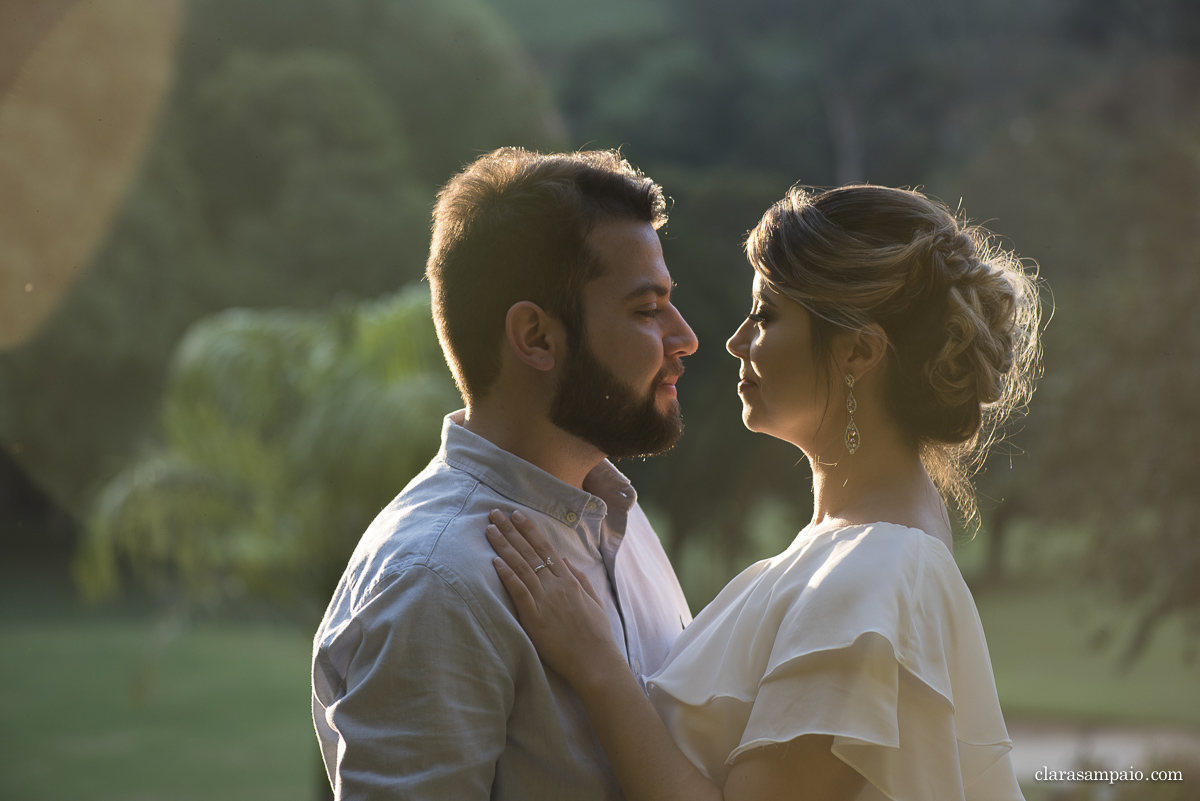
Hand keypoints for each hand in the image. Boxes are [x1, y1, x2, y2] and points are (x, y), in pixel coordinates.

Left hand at [485, 509, 625, 690]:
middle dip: (511, 530)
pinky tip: (495, 561)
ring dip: (503, 546)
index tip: (517, 515)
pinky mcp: (535, 617)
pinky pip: (519, 591)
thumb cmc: (596, 635)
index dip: (530, 530)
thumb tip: (564, 560)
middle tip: (495, 512)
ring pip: (521, 566)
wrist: (596, 661)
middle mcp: (557, 585)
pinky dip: (507, 574)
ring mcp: (545, 600)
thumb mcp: (593, 601)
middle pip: (529, 551)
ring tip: (489, 529)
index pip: (545, 548)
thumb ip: (579, 578)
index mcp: (569, 581)